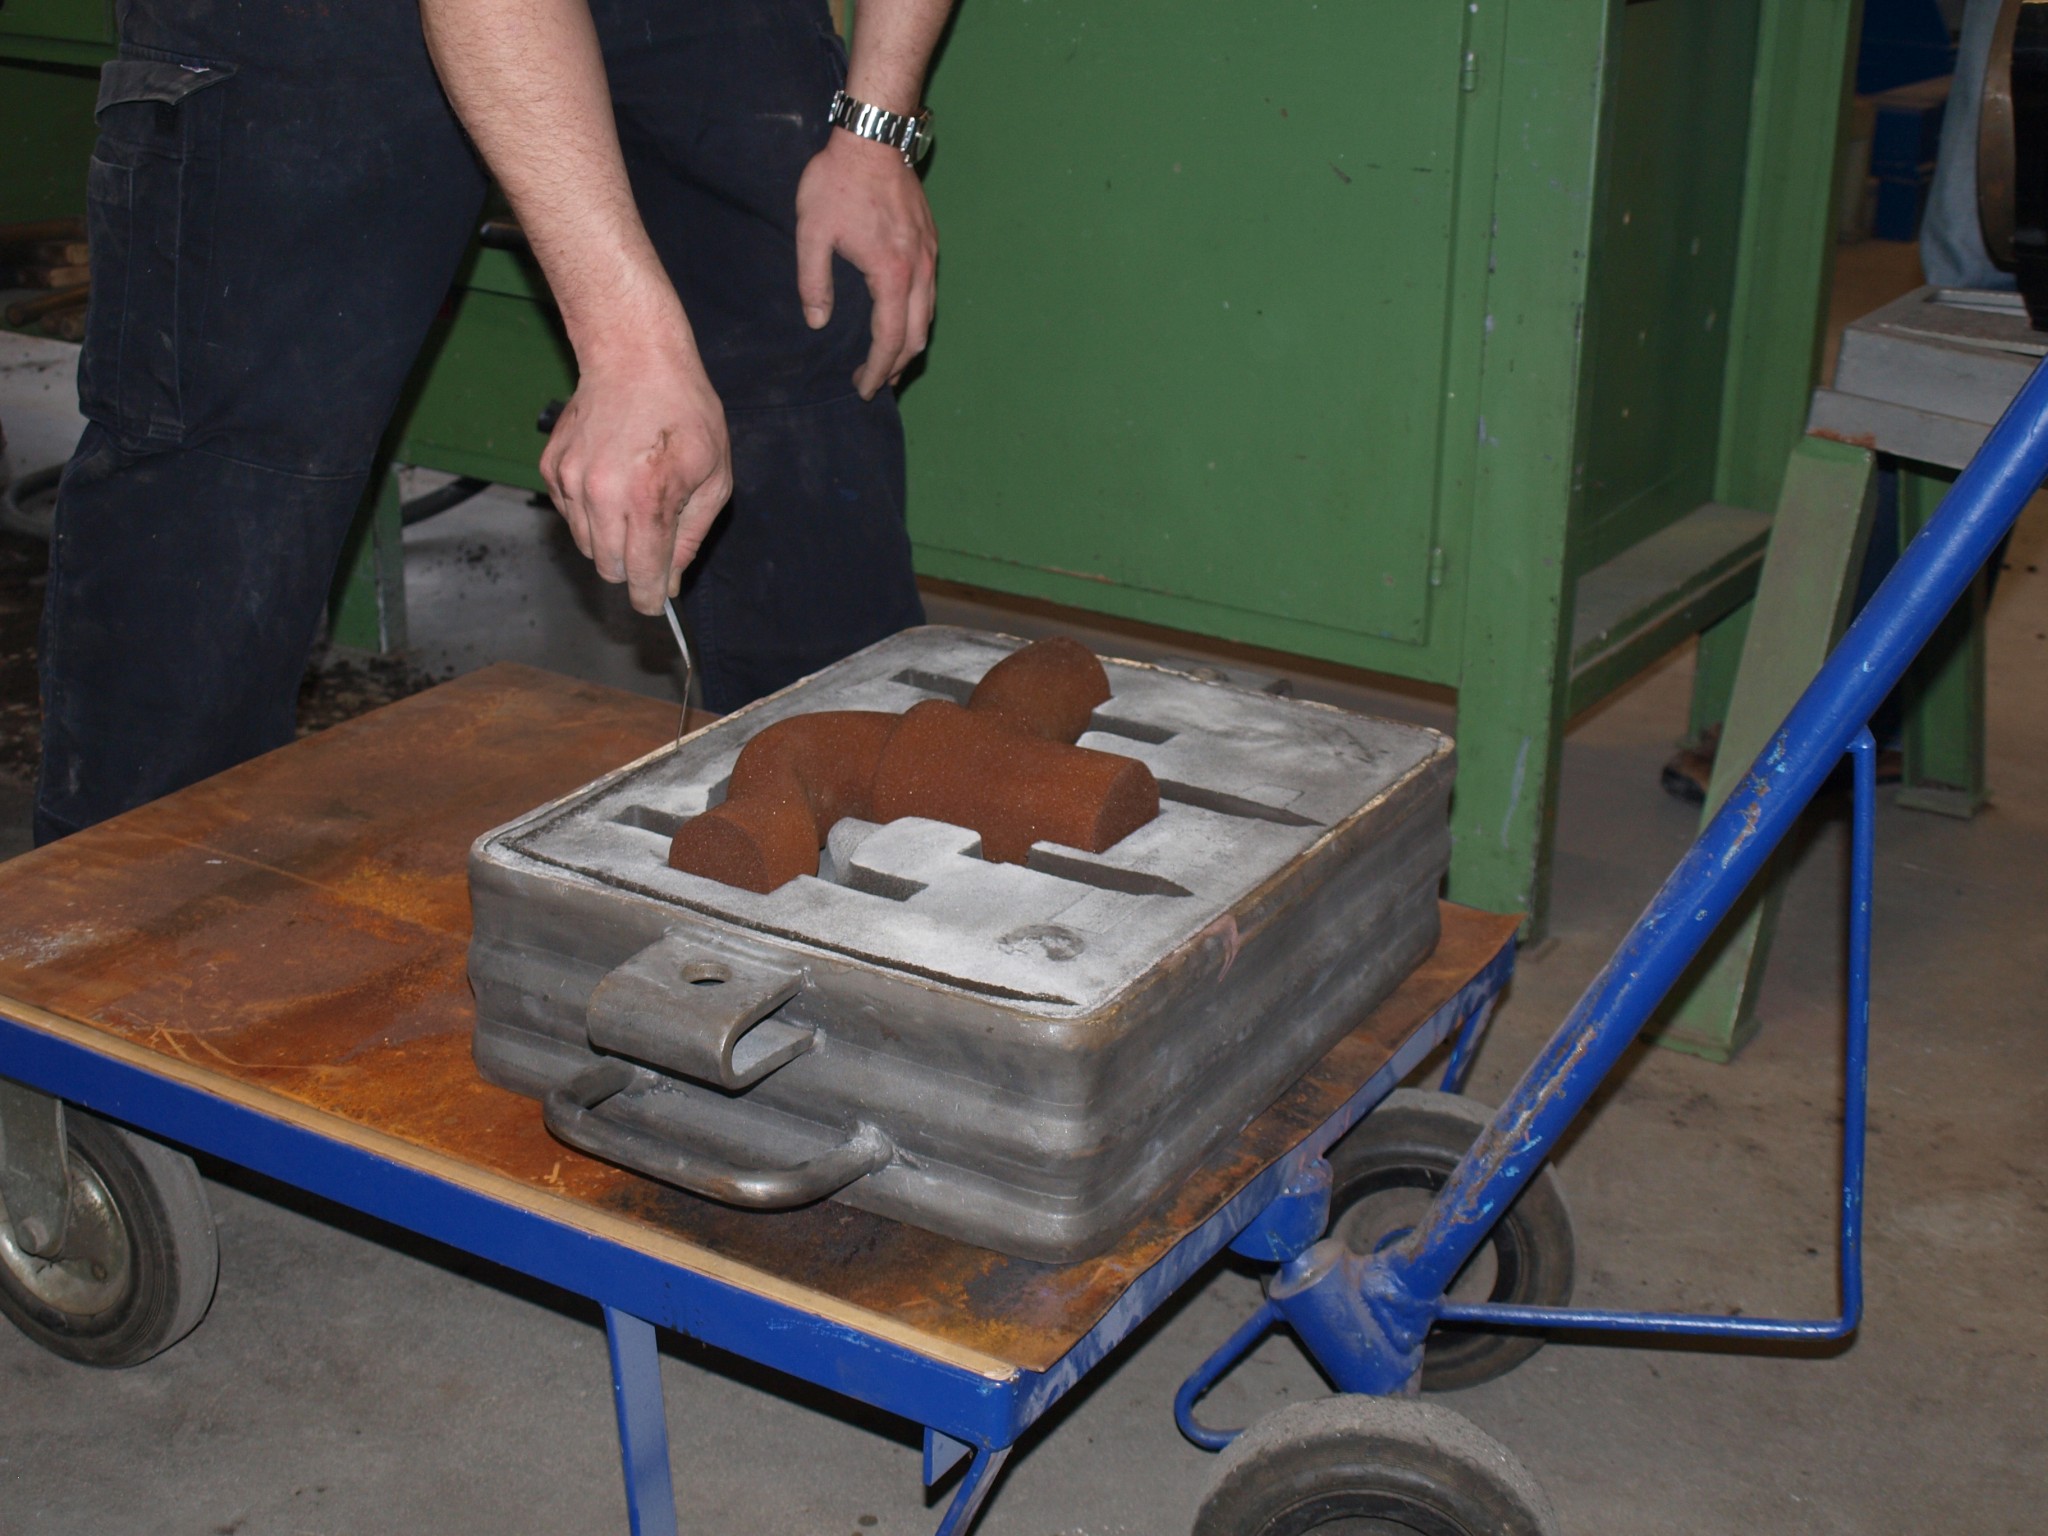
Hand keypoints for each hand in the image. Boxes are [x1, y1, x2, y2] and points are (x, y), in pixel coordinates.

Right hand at [540, 319, 732, 614]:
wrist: (633, 354)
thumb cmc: (684, 411)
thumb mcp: (713, 475)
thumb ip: (691, 534)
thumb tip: (670, 578)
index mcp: (646, 500)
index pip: (640, 576)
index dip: (648, 598)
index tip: (653, 602)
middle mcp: (600, 495)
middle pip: (609, 568)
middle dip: (633, 568)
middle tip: (654, 544)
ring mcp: (569, 481)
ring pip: (586, 545)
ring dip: (610, 541)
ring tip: (634, 503)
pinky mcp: (551, 468)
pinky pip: (569, 514)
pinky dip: (589, 513)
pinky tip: (612, 482)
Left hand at [795, 129, 938, 397]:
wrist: (873, 136)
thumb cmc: (837, 181)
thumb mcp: (812, 233)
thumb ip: (813, 282)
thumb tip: (817, 321)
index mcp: (891, 274)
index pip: (889, 340)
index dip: (878, 371)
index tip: (865, 389)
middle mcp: (919, 271)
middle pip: (916, 337)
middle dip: (896, 367)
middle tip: (874, 383)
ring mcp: (929, 257)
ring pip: (927, 318)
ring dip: (908, 345)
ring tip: (888, 361)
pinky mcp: (930, 243)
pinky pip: (929, 295)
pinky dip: (916, 319)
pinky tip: (898, 320)